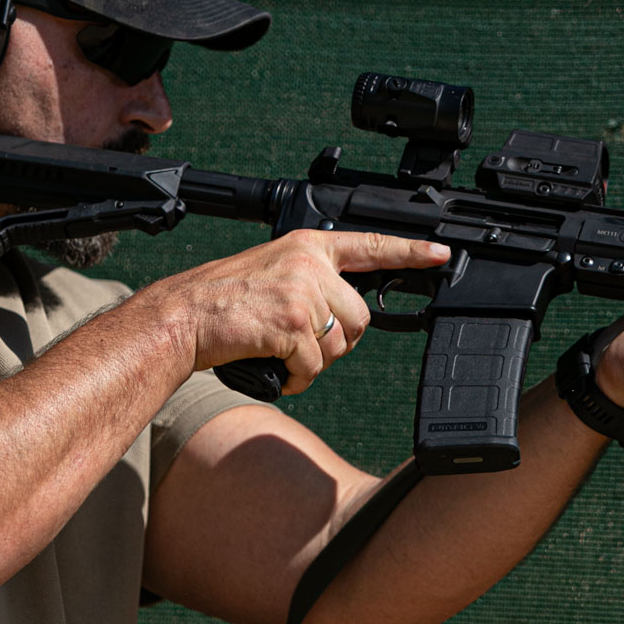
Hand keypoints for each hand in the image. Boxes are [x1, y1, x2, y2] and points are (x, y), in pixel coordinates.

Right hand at [144, 230, 450, 395]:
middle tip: (300, 344)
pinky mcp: (292, 323)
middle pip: (361, 318)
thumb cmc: (221, 302)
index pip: (370, 245)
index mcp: (307, 246)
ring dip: (314, 362)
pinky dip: (296, 378)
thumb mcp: (273, 273)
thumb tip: (343, 317)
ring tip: (279, 352)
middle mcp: (309, 263)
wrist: (183, 316)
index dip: (410, 252)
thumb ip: (311, 282)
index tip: (440, 253)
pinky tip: (273, 366)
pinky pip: (315, 366)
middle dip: (338, 342)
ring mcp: (302, 292)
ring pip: (341, 346)